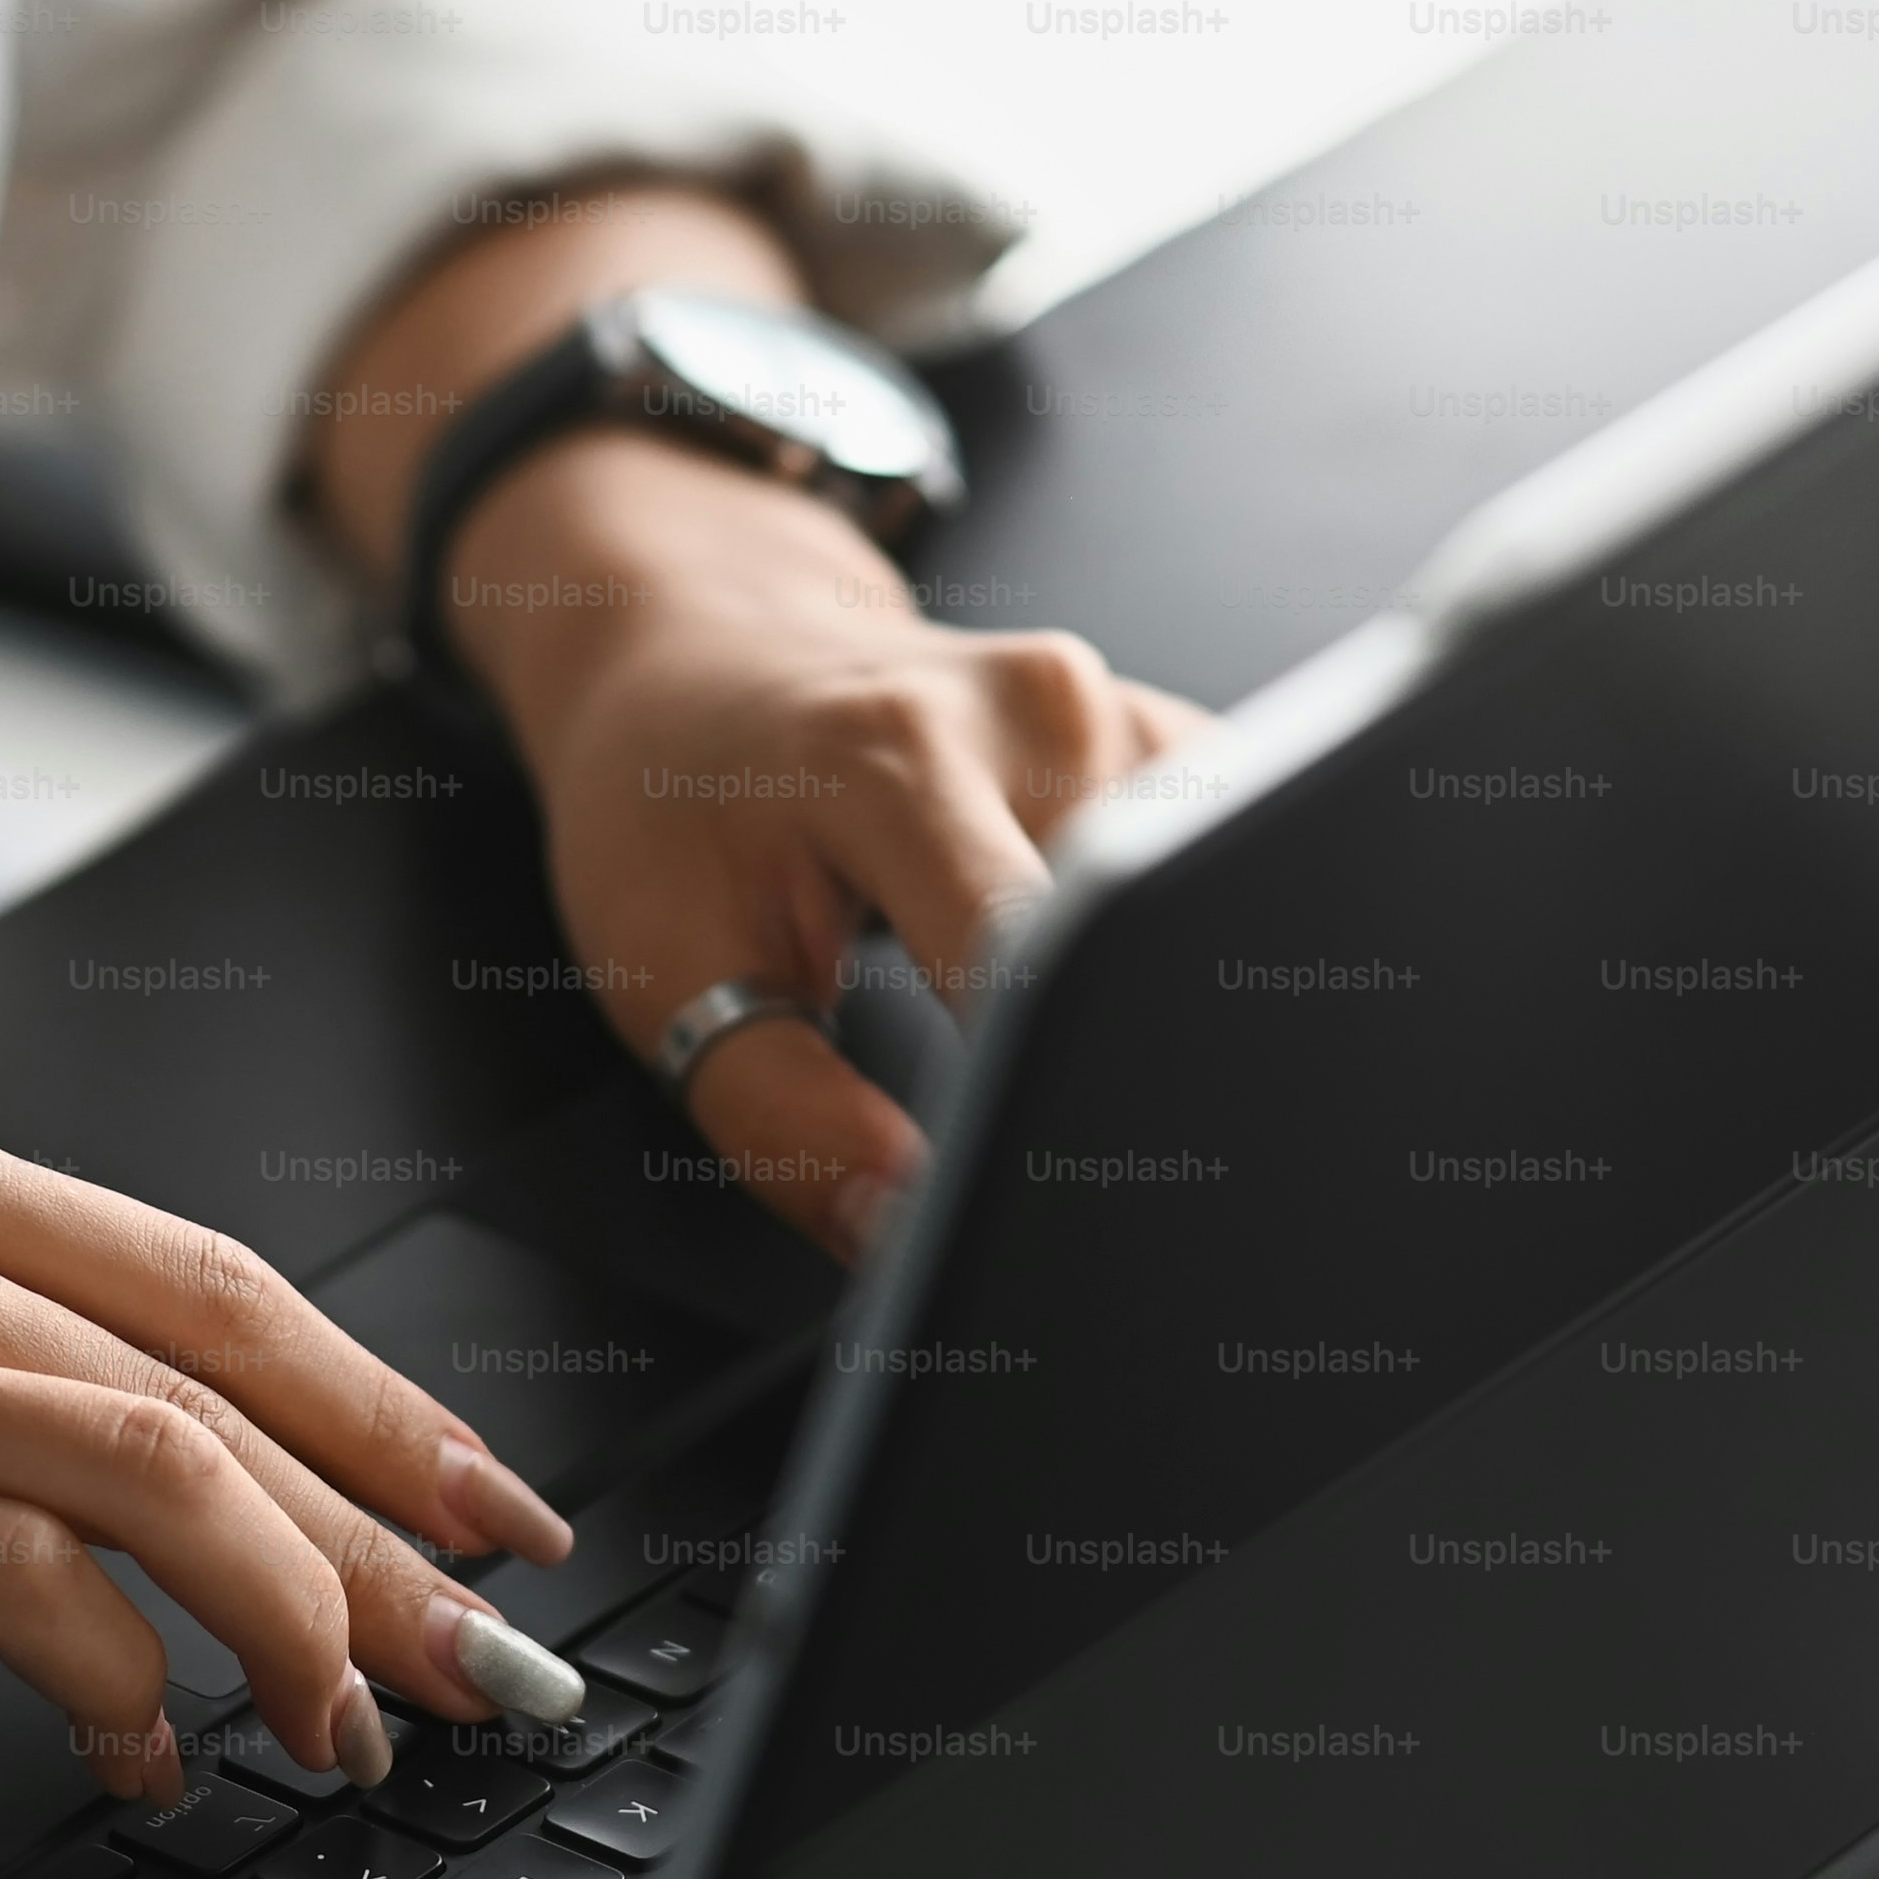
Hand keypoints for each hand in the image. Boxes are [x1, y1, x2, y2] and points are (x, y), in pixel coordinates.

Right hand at [0, 1102, 585, 1795]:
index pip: (213, 1275)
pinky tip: (141, 1758)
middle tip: (496, 1646)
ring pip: (171, 1470)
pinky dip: (128, 1688)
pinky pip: (35, 1592)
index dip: (382, 1401)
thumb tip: (132, 1482)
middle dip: (395, 1527)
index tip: (486, 1502)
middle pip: (232, 1369)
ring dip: (295, 1617)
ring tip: (343, 1729)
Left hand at [444, 433, 1208, 1256]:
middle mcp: (1036, 714)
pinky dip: (1163, 944)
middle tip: (1026, 1127)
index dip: (1031, 1096)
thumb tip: (900, 1229)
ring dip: (1136, 998)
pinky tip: (1091, 960)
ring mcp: (1116, 711)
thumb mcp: (670, 969)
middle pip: (1135, 938)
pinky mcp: (1164, 731)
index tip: (1016, 1189)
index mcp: (896, 760)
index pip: (1025, 960)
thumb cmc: (674, 803)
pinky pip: (1208, 867)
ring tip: (1041, 1018)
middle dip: (1103, 1065)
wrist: (707, 649)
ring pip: (1192, 910)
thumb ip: (782, 1116)